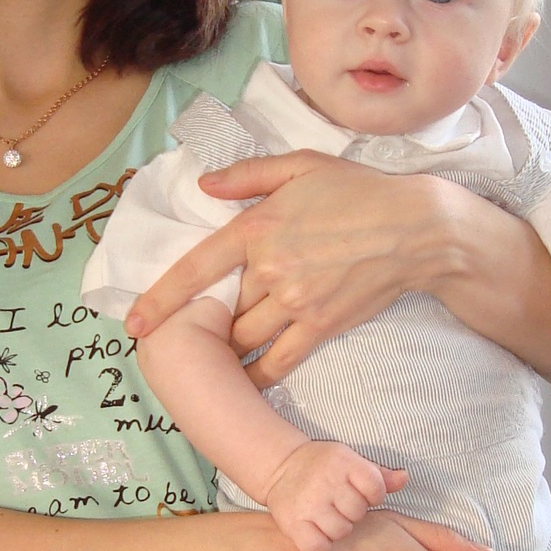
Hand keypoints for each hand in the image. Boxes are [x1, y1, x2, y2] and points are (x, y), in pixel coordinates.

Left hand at [127, 150, 454, 385]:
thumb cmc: (359, 191)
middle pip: (219, 310)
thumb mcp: (301, 167)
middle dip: (201, 326)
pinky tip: (244, 383)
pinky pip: (278, 362)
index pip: (195, 268)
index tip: (133, 323)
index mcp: (257, 228)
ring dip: (225, 350)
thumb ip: (248, 175)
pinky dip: (257, 375)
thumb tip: (205, 185)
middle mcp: (271, 270)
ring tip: (212, 359)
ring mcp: (296, 302)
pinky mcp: (321, 326)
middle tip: (185, 339)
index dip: (160, 298)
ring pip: (243, 338)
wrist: (416, 229)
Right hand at [264, 440, 406, 550]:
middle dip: (352, 512)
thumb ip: (379, 474)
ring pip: (340, 531)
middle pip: (358, 512)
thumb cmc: (323, 466)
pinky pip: (317, 547)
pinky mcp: (292, 522)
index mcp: (343, 462)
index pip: (376, 489)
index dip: (372, 496)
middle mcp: (326, 482)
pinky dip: (320, 545)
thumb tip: (404, 478)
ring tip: (327, 516)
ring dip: (336, 528)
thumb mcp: (350, 460)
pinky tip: (316, 532)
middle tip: (338, 504)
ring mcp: (308, 503)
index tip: (359, 493)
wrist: (280, 466)